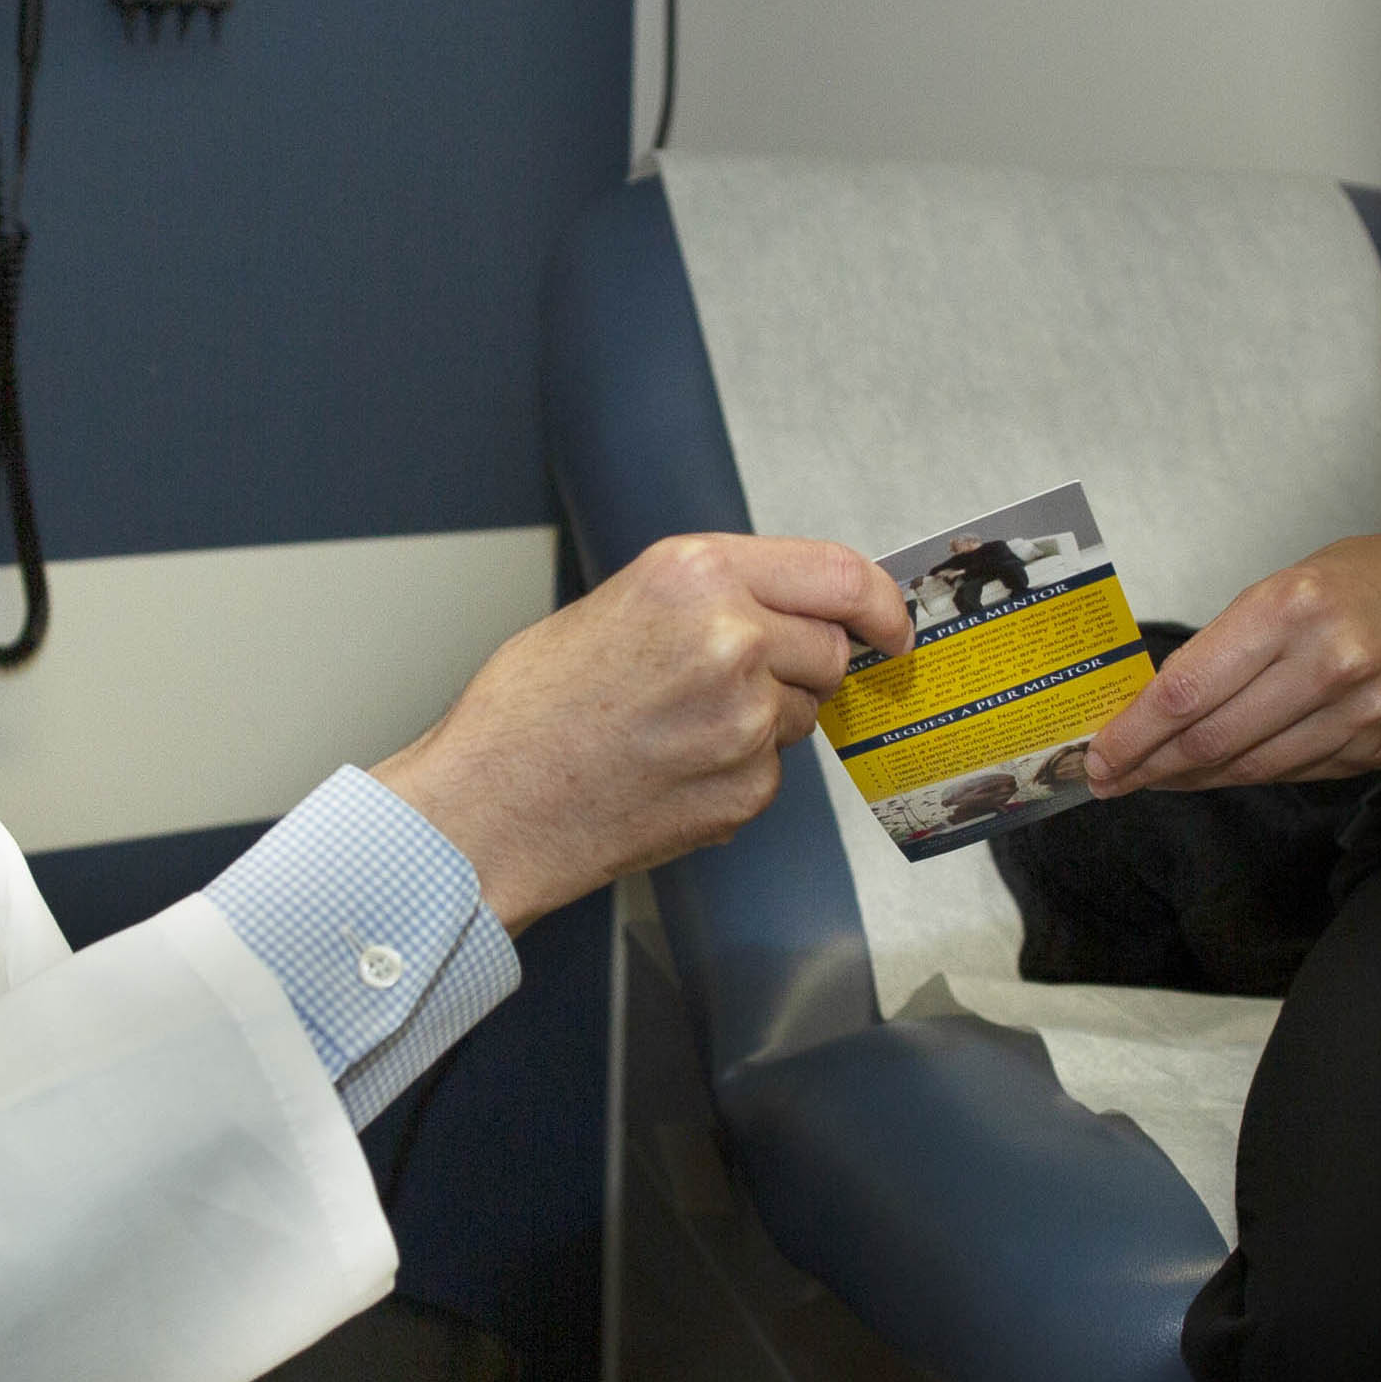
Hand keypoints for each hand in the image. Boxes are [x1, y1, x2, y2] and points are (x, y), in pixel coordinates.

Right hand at [379, 538, 911, 927]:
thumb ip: (710, 595)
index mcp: (695, 575)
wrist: (488, 806)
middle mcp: (731, 638)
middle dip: (799, 664)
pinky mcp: (747, 788)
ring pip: (804, 711)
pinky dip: (737, 770)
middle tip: (729, 684)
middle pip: (830, 648)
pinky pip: (773, 769)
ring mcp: (745, 719)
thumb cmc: (528, 710)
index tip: (891, 625)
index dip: (880, 603)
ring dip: (766, 718)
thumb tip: (788, 608)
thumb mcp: (617, 603)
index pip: (841, 574)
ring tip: (678, 727)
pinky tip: (672, 769)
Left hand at [1084, 529, 1380, 793]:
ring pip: (1250, 767)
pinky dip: (1249, 775)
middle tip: (1111, 779)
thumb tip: (1160, 700)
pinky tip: (1220, 771)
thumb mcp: (1294, 579)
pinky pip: (1294, 773)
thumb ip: (1231, 639)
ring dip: (1193, 779)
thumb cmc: (1378, 578)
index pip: (1187, 690)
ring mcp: (1356, 713)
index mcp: (1290, 607)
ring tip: (1156, 779)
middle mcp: (1323, 663)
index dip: (1133, 734)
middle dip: (1149, 766)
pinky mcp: (1377, 747)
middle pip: (1210, 738)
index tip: (1100, 754)